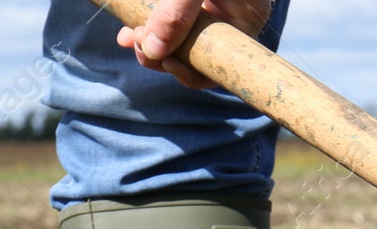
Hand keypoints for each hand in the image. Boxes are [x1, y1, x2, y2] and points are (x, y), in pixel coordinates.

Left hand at [115, 0, 272, 90]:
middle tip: (138, 45)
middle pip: (199, 57)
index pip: (223, 66)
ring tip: (130, 37)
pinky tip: (131, 29)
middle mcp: (231, 23)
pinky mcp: (194, 6)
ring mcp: (212, 14)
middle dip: (164, 57)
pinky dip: (150, 29)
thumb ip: (176, 13)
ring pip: (182, 43)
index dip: (192, 73)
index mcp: (246, 21)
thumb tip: (154, 53)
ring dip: (152, 45)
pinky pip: (172, 25)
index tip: (166, 61)